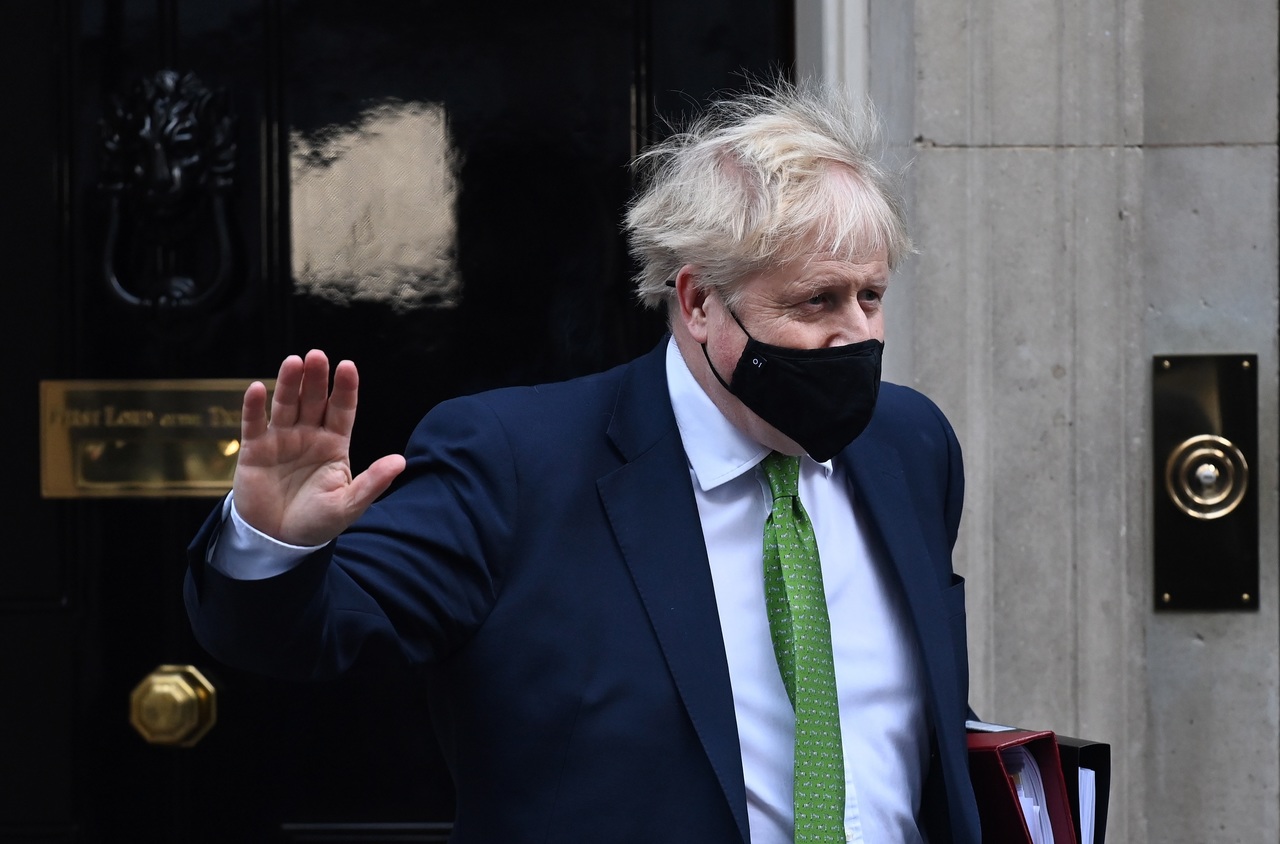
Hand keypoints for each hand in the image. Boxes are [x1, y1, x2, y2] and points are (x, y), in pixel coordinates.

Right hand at [232, 350, 405, 545]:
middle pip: (314, 400)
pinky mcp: (255, 450)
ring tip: (293, 362)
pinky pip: (254, 424)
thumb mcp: (349, 505)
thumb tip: (401, 462)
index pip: (342, 409)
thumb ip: (372, 482)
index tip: (347, 366)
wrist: (279, 541)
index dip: (345, 388)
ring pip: (286, 405)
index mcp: (335, 443)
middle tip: (317, 355)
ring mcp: (281, 439)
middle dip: (316, 378)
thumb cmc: (317, 521)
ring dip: (288, 383)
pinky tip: (257, 388)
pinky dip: (254, 407)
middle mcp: (309, 435)